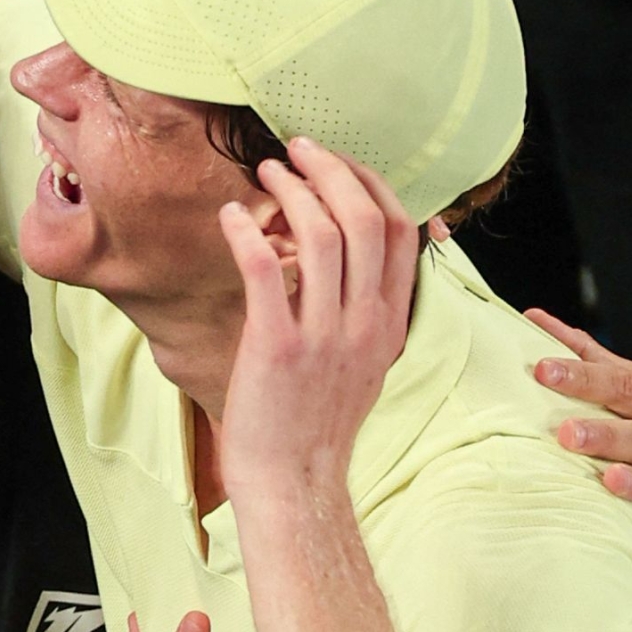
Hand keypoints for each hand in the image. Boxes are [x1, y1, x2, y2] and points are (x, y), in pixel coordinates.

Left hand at [215, 140, 419, 501]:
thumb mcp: (363, 364)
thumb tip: (350, 263)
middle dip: (332, 171)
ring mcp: (324, 335)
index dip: (372, 185)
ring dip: (291, 191)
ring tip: (266, 172)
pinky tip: (231, 216)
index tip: (340, 165)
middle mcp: (364, 323)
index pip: (400, 233)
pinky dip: (246, 232)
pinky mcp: (277, 347)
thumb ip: (364, 313)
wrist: (293, 482)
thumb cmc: (315, 423)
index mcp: (389, 323)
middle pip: (365, 219)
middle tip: (298, 149)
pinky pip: (266, 268)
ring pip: (323, 234)